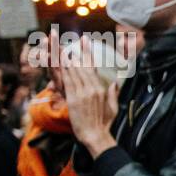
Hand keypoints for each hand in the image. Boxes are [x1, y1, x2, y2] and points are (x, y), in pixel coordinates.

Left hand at [61, 33, 116, 157]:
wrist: (96, 136)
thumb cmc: (104, 124)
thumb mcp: (112, 108)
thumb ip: (112, 94)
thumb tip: (114, 83)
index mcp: (101, 90)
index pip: (93, 68)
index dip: (88, 53)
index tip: (85, 42)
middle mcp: (92, 88)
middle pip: (83, 66)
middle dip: (78, 52)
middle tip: (73, 39)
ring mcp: (82, 93)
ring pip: (74, 71)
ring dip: (68, 58)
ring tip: (63, 46)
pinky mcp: (73, 99)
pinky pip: (68, 81)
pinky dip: (65, 70)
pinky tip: (61, 62)